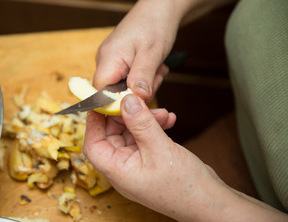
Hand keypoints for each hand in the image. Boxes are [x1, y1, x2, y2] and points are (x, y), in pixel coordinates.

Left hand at [83, 94, 224, 220]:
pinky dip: (154, 127)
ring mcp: (138, 163)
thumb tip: (126, 101)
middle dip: (126, 116)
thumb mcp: (160, 149)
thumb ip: (141, 123)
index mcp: (118, 171)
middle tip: (138, 101)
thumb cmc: (184, 186)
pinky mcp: (151, 159)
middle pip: (112, 135)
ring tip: (163, 113)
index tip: (103, 101)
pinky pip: (145, 138)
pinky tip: (168, 120)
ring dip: (144, 120)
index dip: (95, 122)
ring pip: (131, 134)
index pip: (94, 144)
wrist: (209, 202)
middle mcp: (124, 168)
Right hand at [93, 0, 182, 100]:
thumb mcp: (152, 53)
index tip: (139, 100)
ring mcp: (112, 62)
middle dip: (137, 91)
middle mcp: (105, 62)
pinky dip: (143, 77)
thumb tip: (137, 98)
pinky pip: (128, 79)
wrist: (159, 8)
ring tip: (156, 67)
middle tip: (155, 77)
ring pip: (124, 87)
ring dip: (143, 83)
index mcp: (108, 60)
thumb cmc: (154, 24)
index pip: (101, 95)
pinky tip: (153, 66)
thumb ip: (142, 76)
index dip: (118, 103)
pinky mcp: (120, 62)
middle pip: (114, 94)